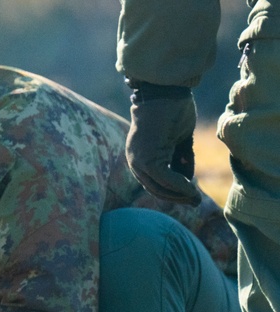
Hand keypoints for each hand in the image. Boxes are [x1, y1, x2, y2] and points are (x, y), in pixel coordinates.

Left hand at [125, 82, 201, 205]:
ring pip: (159, 186)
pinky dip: (179, 186)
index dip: (172, 191)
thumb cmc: (172, 110)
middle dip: (176, 197)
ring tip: (195, 198)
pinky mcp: (147, 158)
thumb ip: (180, 159)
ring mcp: (138, 160)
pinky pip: (164, 178)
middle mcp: (135, 161)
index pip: (153, 182)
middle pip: (154, 188)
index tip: (189, 196)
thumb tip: (187, 179)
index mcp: (139, 156)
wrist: (165, 92)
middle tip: (194, 202)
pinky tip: (191, 189)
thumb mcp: (179, 139)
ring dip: (178, 194)